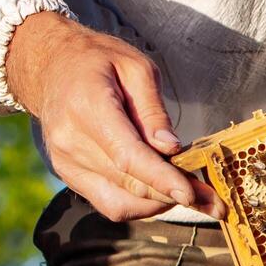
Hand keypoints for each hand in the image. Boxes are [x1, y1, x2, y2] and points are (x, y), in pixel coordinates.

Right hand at [5, 11, 224, 220]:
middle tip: (215, 203)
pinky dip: (140, 204)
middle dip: (175, 196)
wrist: (49, 64)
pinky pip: (108, 203)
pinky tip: (164, 192)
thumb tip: (171, 149)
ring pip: (120, 202)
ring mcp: (65, 162)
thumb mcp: (136, 68)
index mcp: (88, 108)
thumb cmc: (98, 60)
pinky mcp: (68, 174)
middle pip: (129, 184)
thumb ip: (153, 111)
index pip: (128, 156)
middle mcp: (71, 141)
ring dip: (160, 204)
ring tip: (195, 196)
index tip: (193, 193)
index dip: (162, 179)